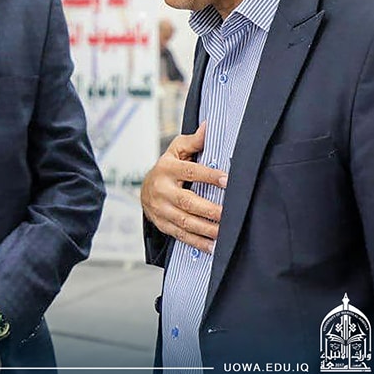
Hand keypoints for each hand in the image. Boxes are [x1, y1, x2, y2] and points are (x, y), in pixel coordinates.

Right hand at [141, 123, 226, 252]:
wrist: (144, 189)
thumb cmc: (167, 167)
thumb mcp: (176, 150)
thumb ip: (193, 141)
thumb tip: (209, 127)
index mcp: (167, 169)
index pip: (190, 172)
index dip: (209, 176)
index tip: (227, 181)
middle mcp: (162, 190)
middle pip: (187, 202)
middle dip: (209, 210)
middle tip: (228, 214)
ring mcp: (161, 209)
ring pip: (185, 221)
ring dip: (206, 229)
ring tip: (224, 231)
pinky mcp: (162, 224)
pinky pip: (181, 235)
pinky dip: (198, 242)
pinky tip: (213, 245)